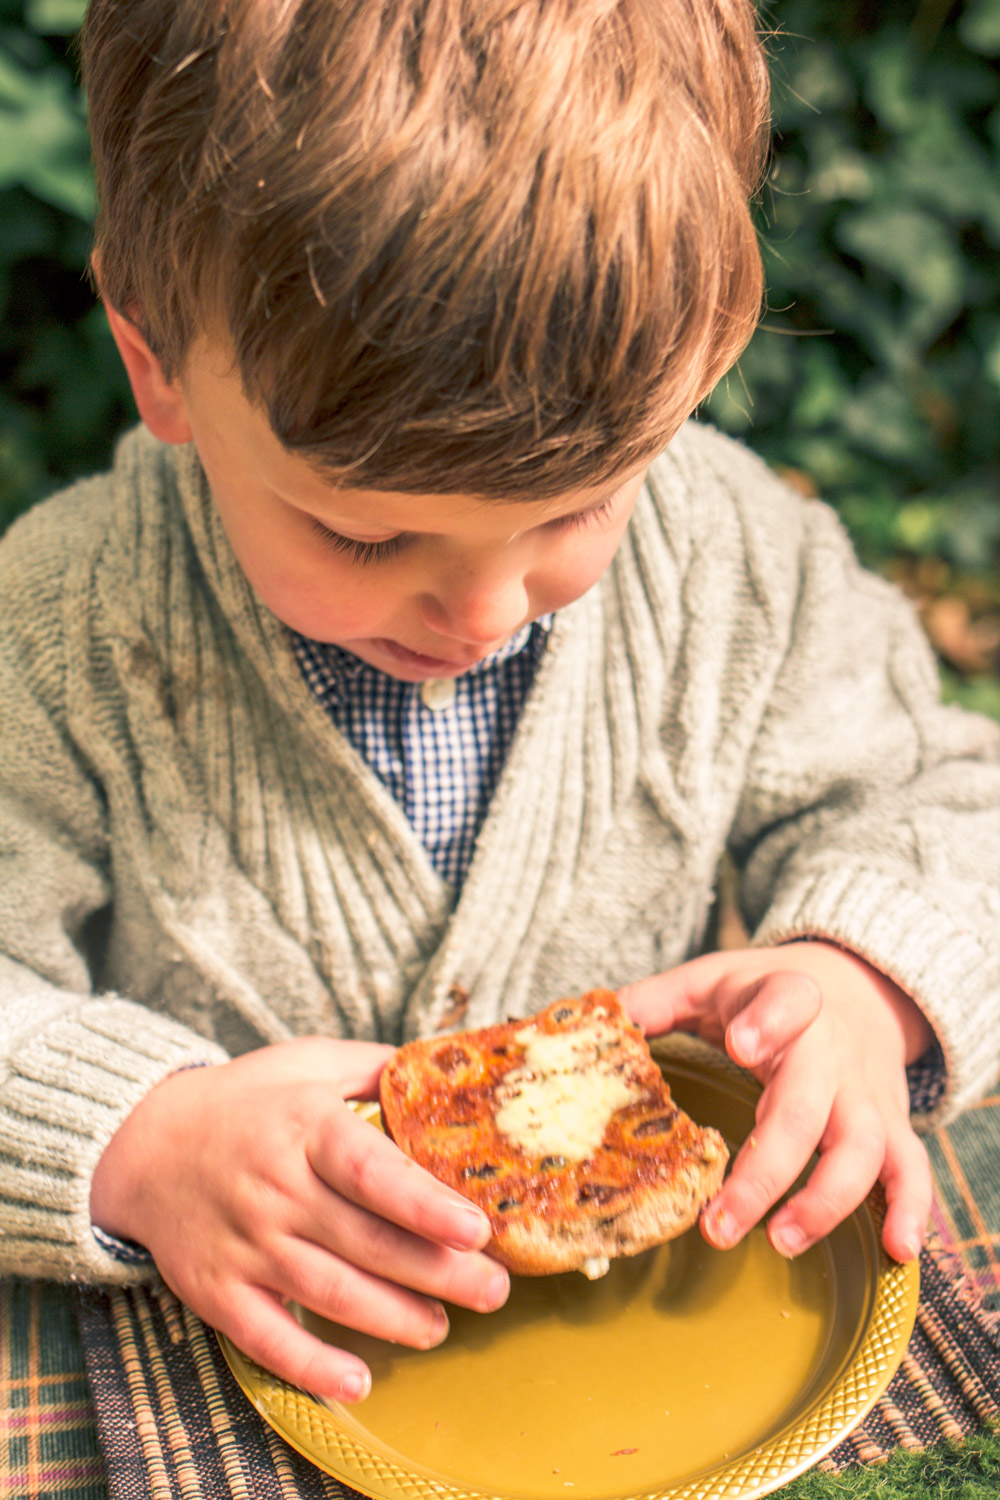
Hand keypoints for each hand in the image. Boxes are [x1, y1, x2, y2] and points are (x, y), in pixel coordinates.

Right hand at [90, 1038, 509, 1401]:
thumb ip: (376, 1067)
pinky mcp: (219, 1291)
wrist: (145, 1145)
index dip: (426, 1204)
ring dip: (396, 1318)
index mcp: (305, 1127)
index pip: (371, 1171)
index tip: (478, 1229)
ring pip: (332, 1293)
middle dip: (440, 1273)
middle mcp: (277, 1188)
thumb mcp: (307, 1062)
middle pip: (369, 1242)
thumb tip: (448, 1071)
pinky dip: (313, 1367)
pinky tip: (359, 1380)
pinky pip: (268, 1339)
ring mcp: (247, 1244)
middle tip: (494, 1288)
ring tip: (442, 1327)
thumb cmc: (245, 1102)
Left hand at [619, 943, 933, 1263]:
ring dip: (828, 1200)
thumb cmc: (764, 992)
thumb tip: (593, 1024)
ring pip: (864, 1148)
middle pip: (809, 1108)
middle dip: (768, 1167)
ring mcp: (865, 1093)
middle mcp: (830, 1051)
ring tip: (782, 1240)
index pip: (785, 1001)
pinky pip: (912, 1170)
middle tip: (721, 1222)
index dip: (768, 1021)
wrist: (855, 986)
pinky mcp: (891, 1125)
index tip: (742, 1045)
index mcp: (784, 1002)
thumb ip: (653, 1000)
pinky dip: (912, 1209)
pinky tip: (896, 1250)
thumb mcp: (709, 981)